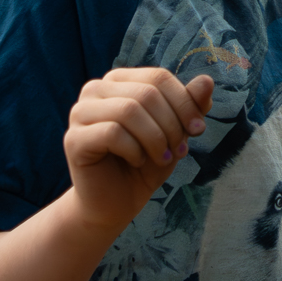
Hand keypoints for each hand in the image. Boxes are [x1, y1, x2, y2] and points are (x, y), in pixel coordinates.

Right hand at [62, 68, 214, 234]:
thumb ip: (190, 105)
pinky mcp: (74, 139)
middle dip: (172, 125)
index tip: (199, 130)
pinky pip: (112, 133)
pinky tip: (137, 162)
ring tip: (163, 159)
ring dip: (156, 139)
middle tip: (180, 151)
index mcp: (119, 80)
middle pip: (146, 93)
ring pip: (129, 111)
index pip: (158, 77)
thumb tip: (207, 80)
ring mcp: (80, 113)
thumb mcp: (175, 132)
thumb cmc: (145, 163)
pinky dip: (135, 150)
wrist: (116, 203)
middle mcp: (95, 90)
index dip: (185, 103)